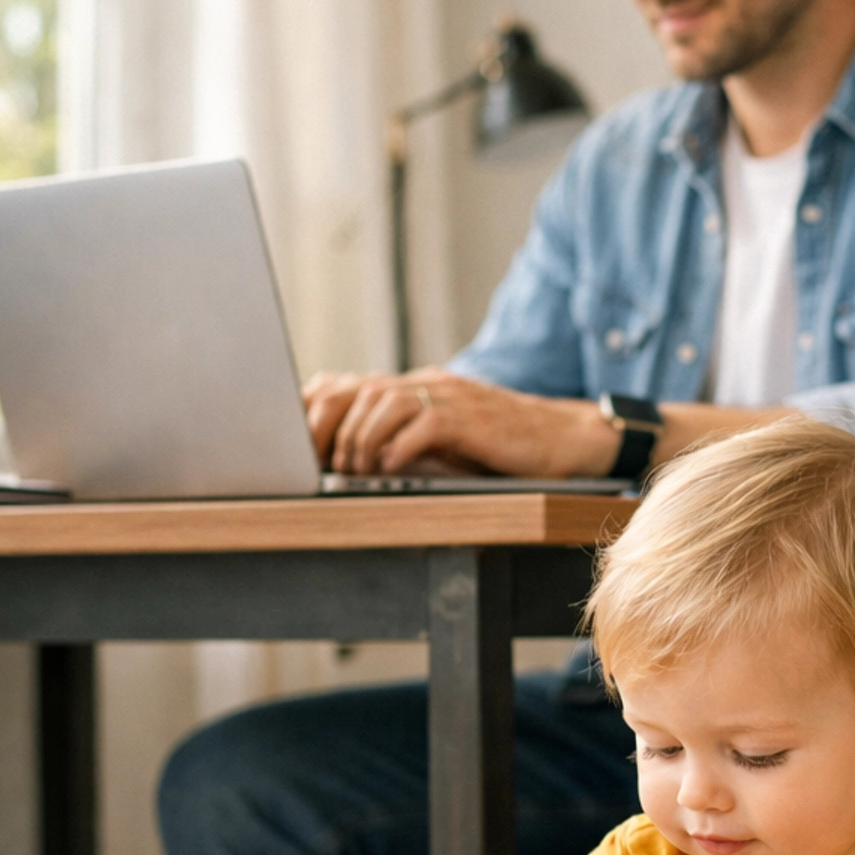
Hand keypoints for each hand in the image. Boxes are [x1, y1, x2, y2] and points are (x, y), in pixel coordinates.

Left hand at [302, 367, 615, 477]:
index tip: (293, 447)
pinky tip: (392, 468)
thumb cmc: (499, 449)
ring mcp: (450, 397)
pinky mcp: (473, 418)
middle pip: (355, 390)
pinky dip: (401, 446)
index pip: (344, 385)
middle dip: (326, 426)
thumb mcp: (439, 443)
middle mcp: (426, 385)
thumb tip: (344, 463)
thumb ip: (398, 440)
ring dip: (361, 439)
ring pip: (384, 402)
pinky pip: (426, 423)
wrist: (561, 439)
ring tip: (357, 469)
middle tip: (319, 464)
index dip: (311, 412)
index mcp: (411, 388)